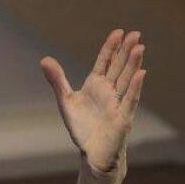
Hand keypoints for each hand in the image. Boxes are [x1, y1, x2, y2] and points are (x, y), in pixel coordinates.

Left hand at [40, 29, 147, 178]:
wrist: (92, 151)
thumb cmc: (82, 126)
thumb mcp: (65, 101)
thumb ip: (57, 80)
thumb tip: (44, 59)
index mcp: (96, 85)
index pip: (105, 62)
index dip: (111, 47)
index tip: (118, 32)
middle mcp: (110, 91)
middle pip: (119, 67)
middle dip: (127, 51)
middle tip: (136, 34)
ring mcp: (118, 103)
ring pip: (127, 80)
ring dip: (133, 65)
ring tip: (140, 48)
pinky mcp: (123, 117)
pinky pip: (130, 100)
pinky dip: (135, 87)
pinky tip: (140, 74)